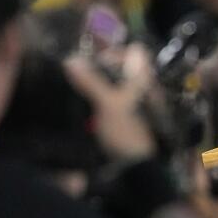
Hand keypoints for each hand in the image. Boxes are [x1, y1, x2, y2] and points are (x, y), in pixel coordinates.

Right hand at [64, 44, 156, 159]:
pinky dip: (103, 101)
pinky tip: (90, 107)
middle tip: (86, 78)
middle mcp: (145, 89)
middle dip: (104, 70)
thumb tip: (71, 60)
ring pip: (119, 86)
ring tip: (84, 92)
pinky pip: (117, 102)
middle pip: (125, 69)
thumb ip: (91, 82)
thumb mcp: (107, 104)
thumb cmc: (126, 131)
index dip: (117, 52)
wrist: (136, 165)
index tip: (98, 62)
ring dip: (101, 86)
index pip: (137, 53)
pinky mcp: (131, 119)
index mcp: (144, 81)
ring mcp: (139, 104)